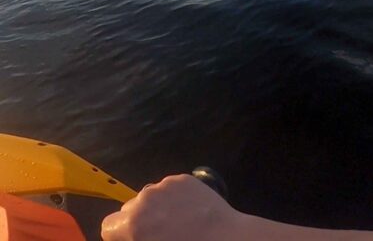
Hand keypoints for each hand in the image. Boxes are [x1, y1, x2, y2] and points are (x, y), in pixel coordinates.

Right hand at [101, 174, 240, 240]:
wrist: (224, 238)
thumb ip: (134, 238)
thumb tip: (135, 234)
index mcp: (132, 223)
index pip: (108, 225)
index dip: (119, 236)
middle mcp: (144, 198)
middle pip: (128, 208)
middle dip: (137, 220)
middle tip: (157, 233)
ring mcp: (165, 184)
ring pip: (150, 196)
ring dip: (155, 206)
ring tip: (176, 221)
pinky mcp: (183, 178)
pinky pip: (169, 187)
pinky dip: (173, 197)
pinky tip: (188, 210)